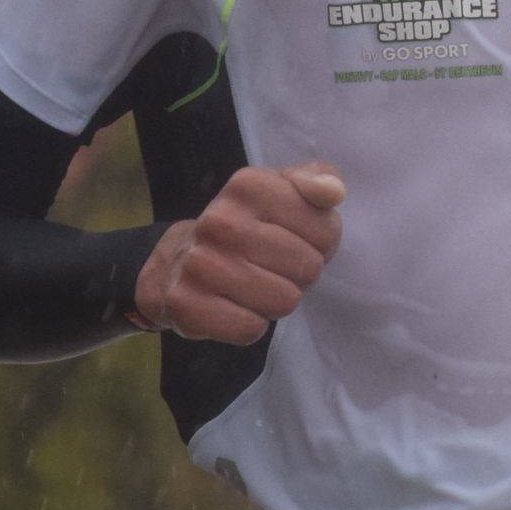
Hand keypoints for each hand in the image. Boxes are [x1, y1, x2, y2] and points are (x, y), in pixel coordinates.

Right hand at [136, 164, 344, 344]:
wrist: (176, 262)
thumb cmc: (244, 227)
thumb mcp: (281, 192)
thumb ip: (315, 181)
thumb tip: (333, 191)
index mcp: (249, 186)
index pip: (326, 230)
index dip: (321, 243)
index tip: (296, 240)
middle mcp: (220, 221)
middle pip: (307, 268)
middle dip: (299, 275)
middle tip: (273, 268)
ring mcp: (199, 263)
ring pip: (283, 301)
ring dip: (276, 301)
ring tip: (255, 286)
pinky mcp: (185, 303)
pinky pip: (250, 328)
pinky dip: (250, 324)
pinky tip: (235, 306)